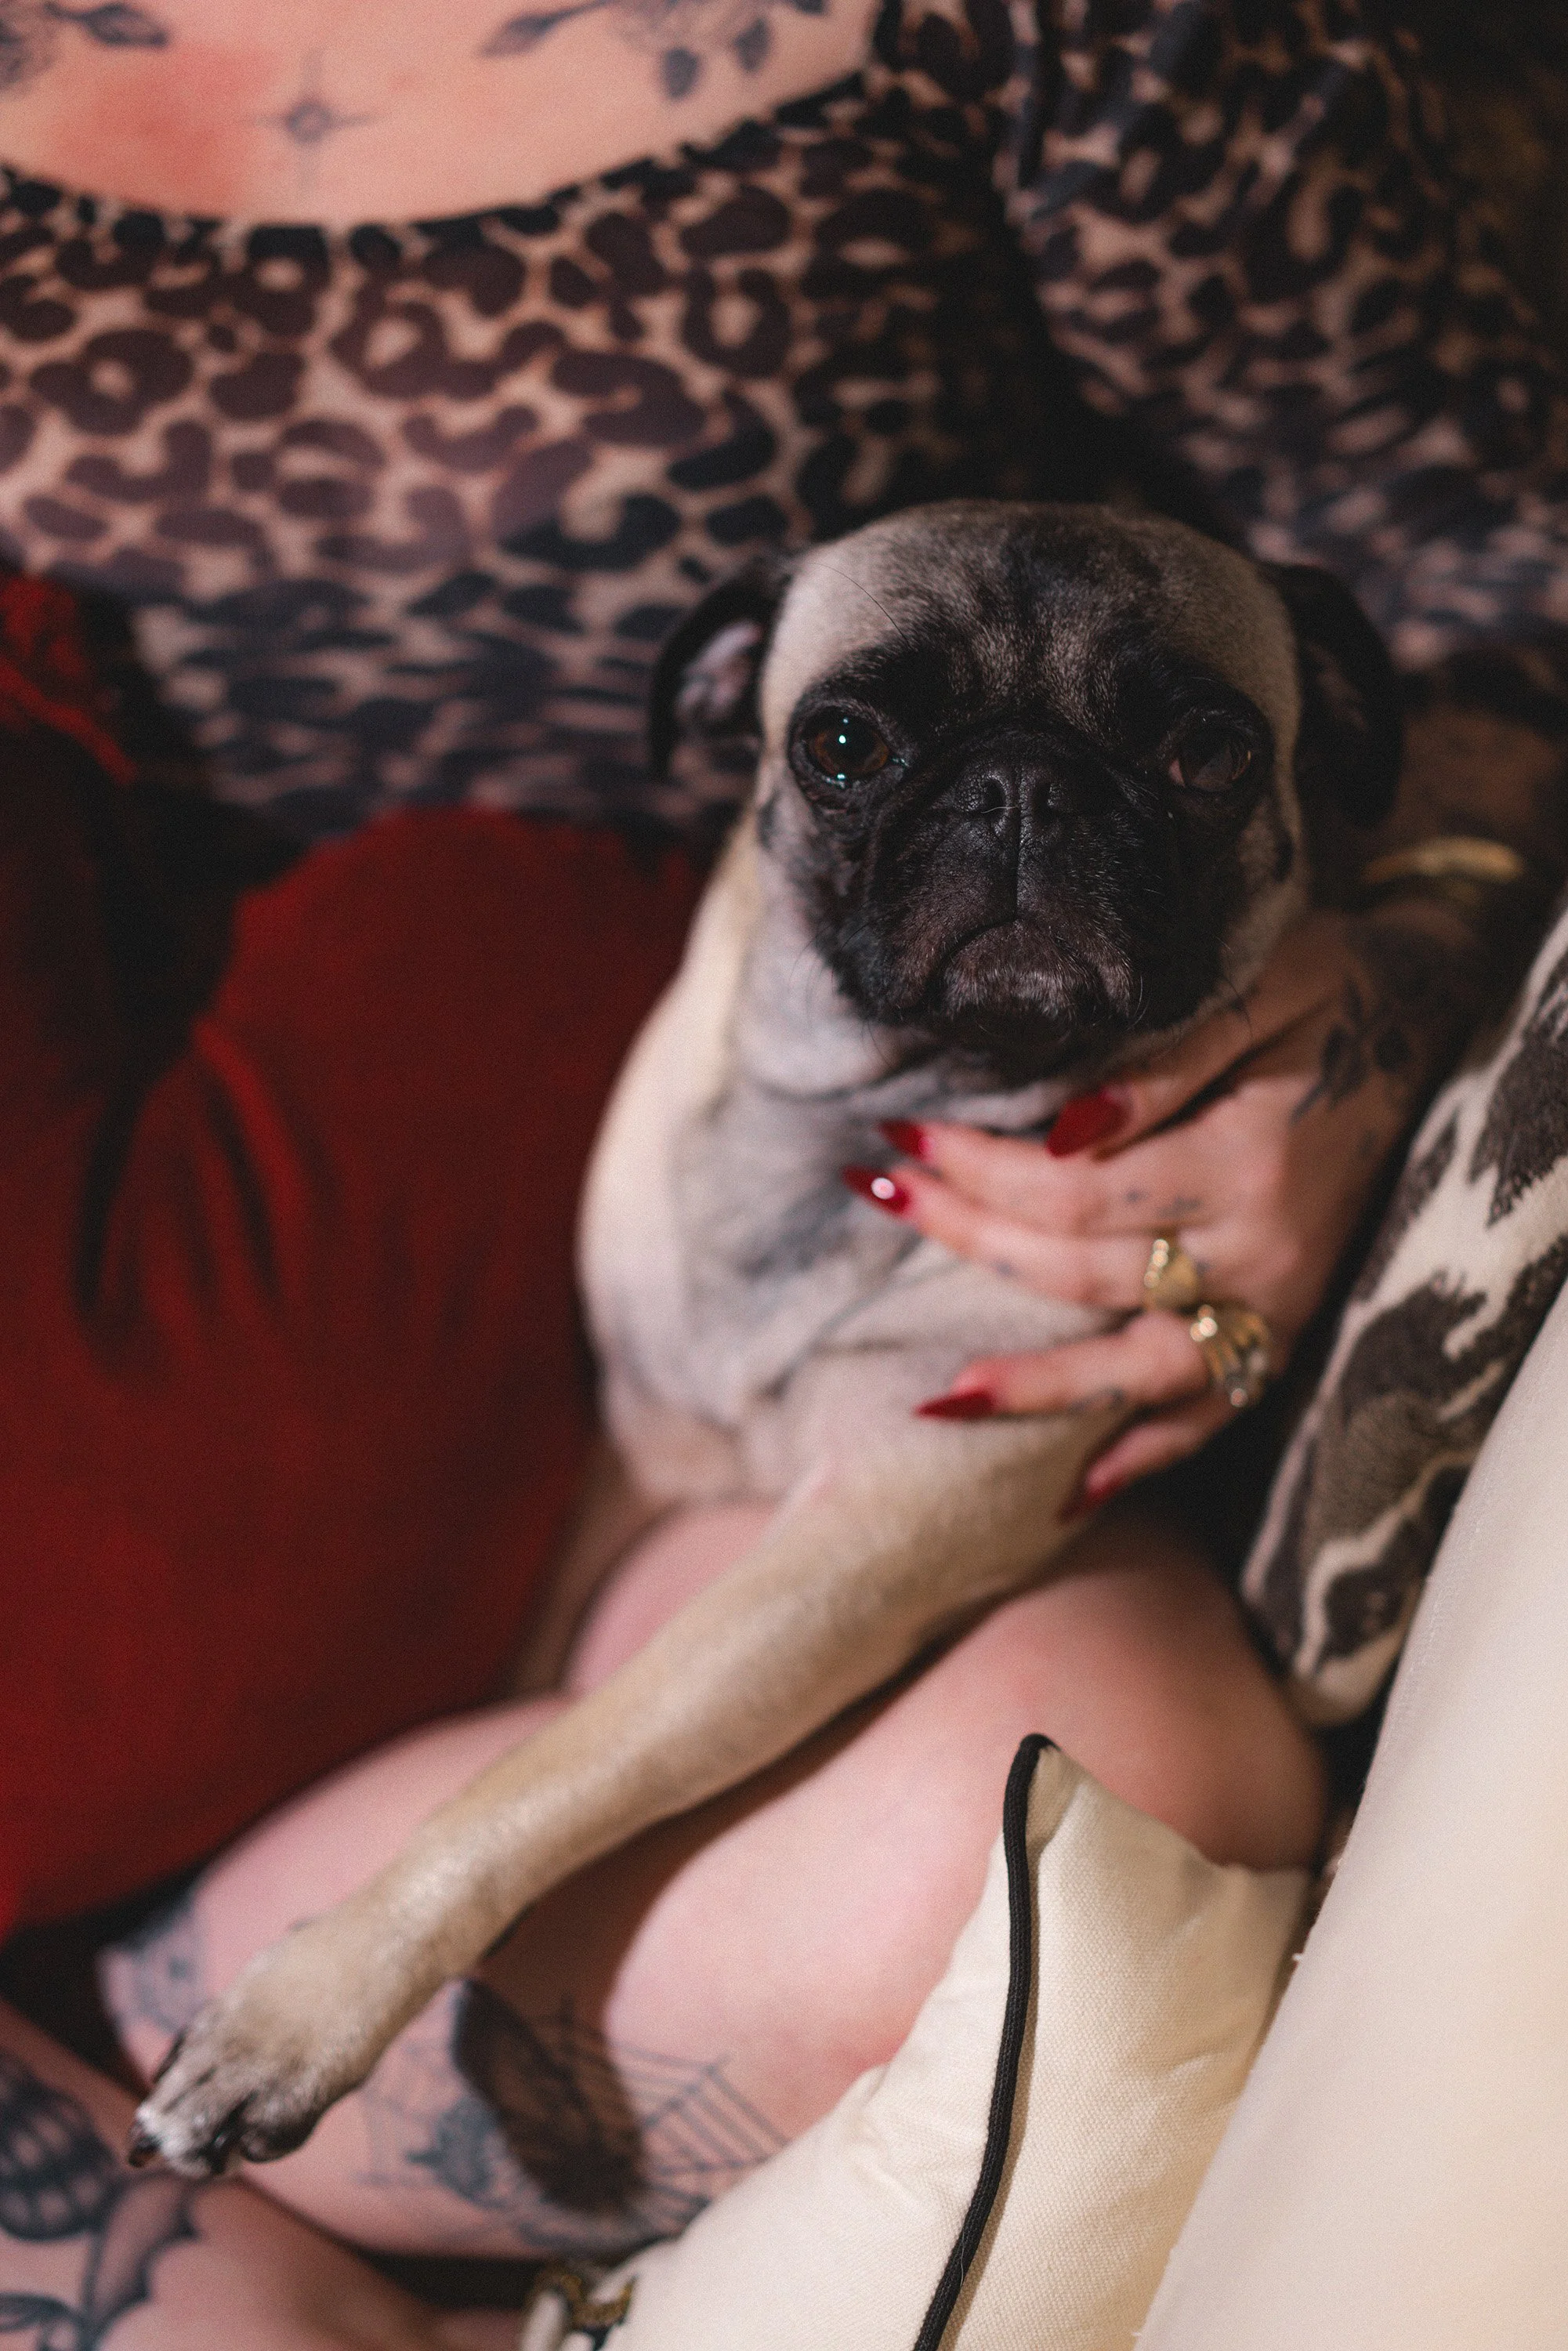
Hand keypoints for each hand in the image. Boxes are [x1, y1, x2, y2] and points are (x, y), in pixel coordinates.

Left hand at [860, 908, 1470, 1508]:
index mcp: (1248, 1163)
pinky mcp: (1285, 1331)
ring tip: (936, 1404)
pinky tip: (1071, 1493)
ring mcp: (1276, 1306)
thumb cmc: (1329, 991)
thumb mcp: (1262, 984)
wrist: (1425, 1025)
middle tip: (879, 1193)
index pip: (1078, 1191)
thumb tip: (1065, 1129)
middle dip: (969, 1238)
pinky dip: (1142, 1457)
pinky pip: (1210, 1417)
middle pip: (1082, 1275)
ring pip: (1135, 1372)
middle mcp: (1262, 1254)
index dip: (981, 1171)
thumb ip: (1167, 1061)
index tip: (904, 1138)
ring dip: (1034, 1390)